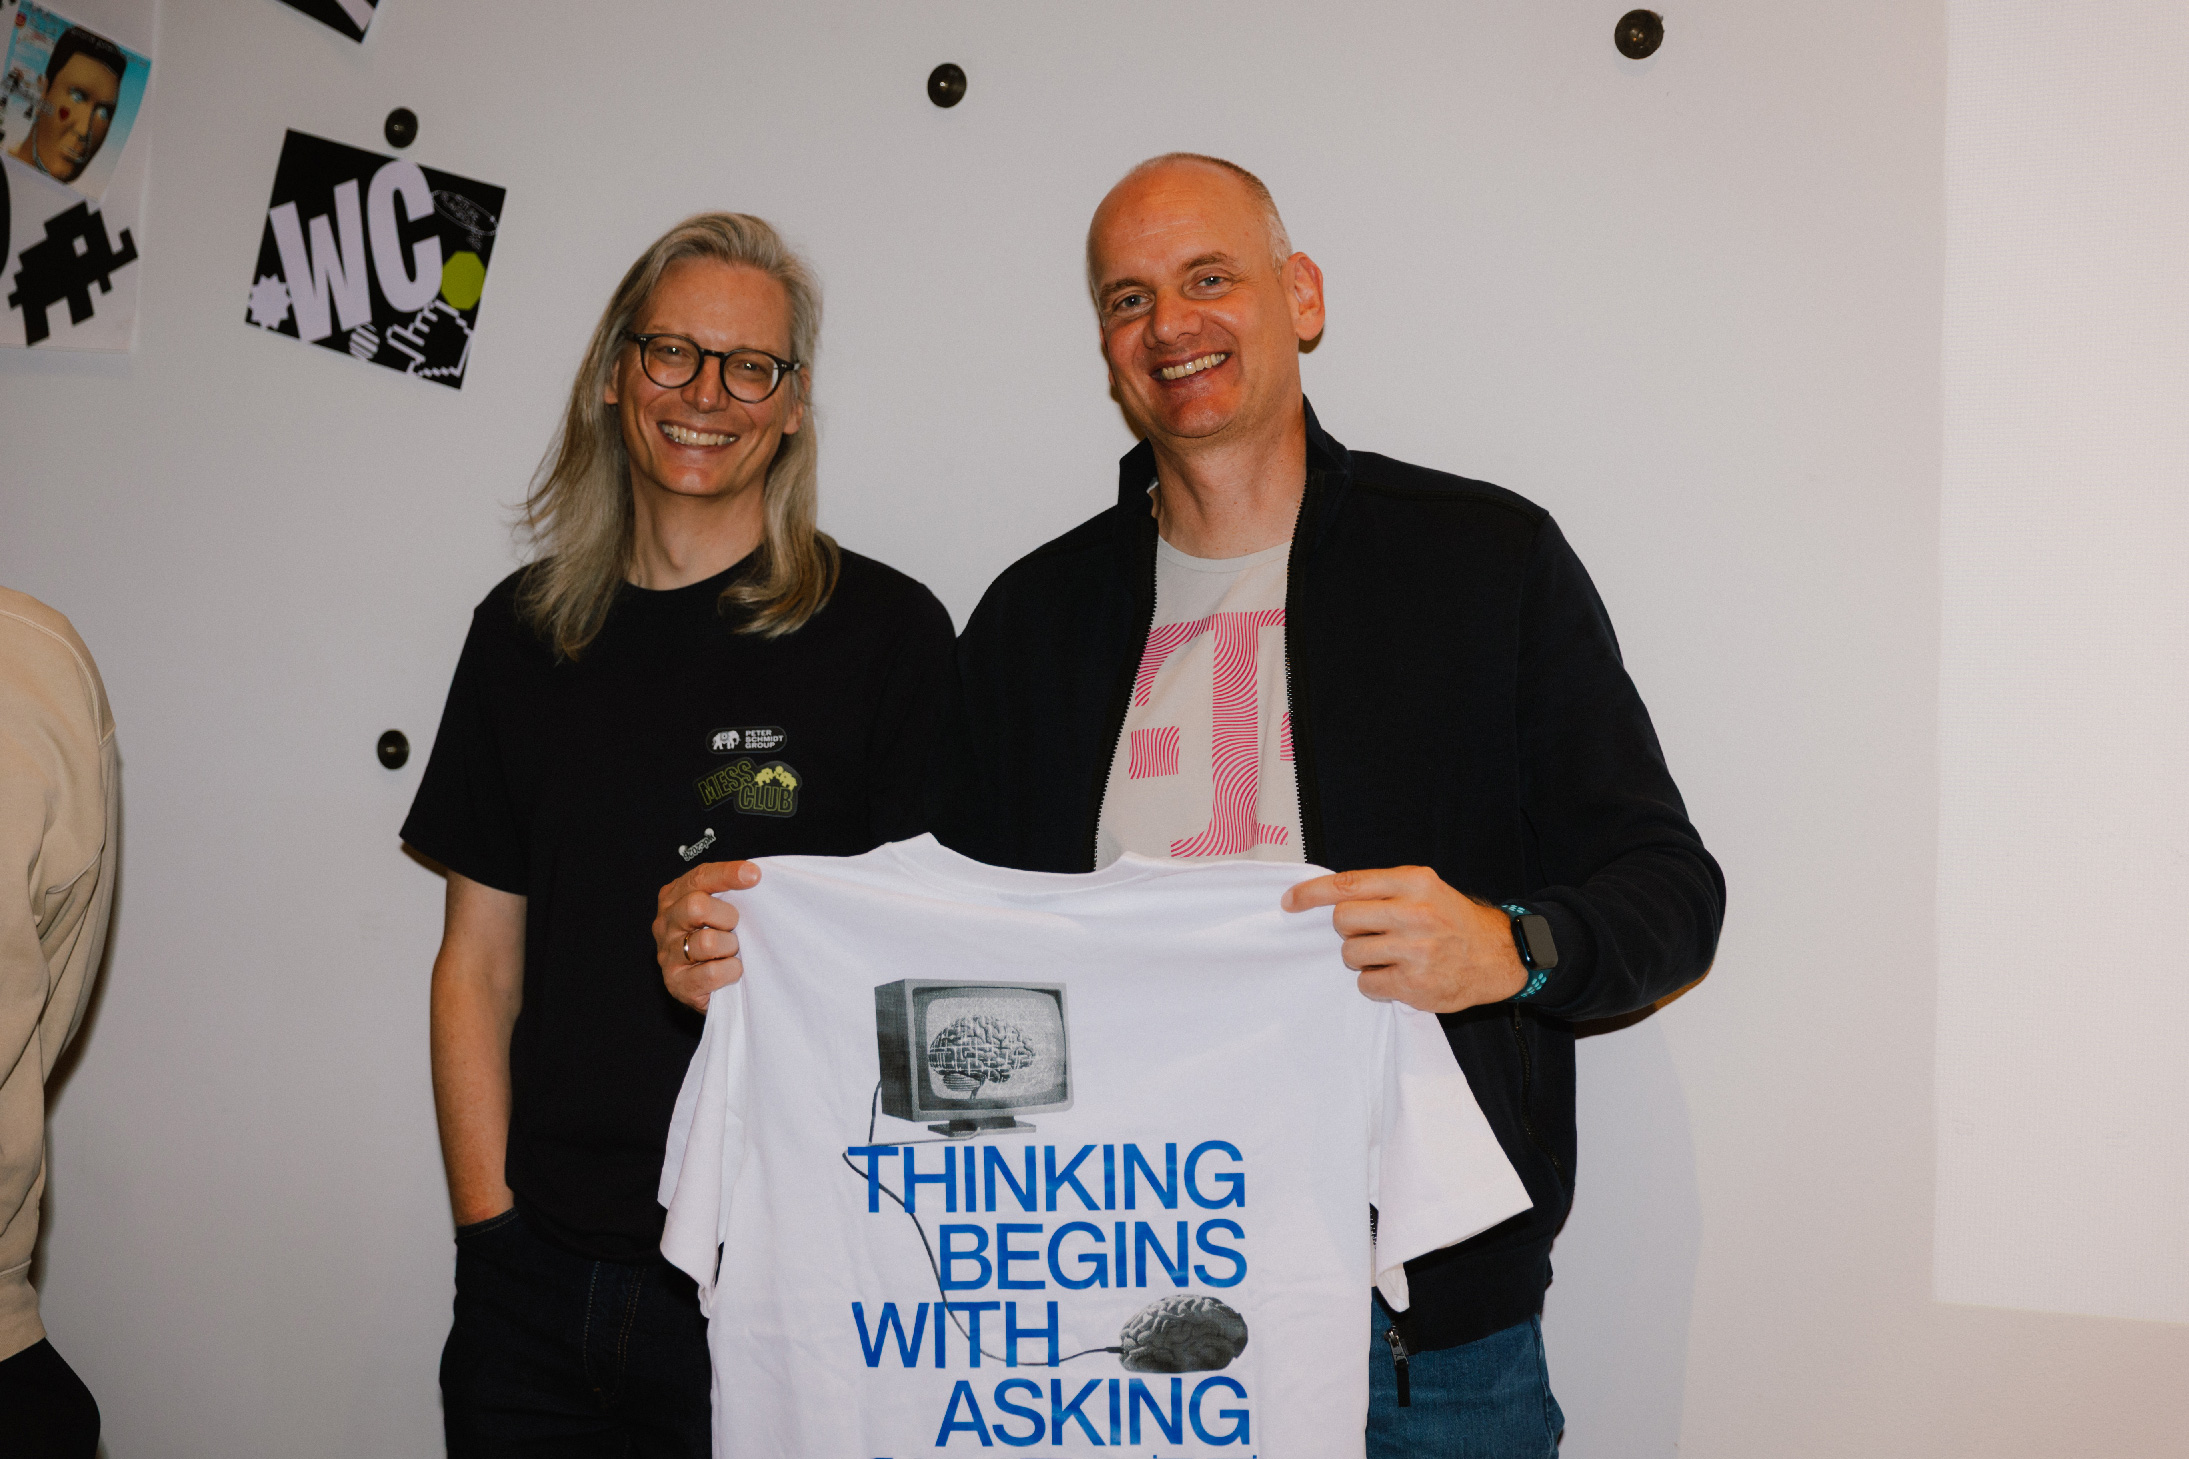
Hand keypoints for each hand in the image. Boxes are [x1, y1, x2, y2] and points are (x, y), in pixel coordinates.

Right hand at [654, 860, 760, 1011]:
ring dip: (731, 947)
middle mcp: (665, 923)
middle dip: (728, 916)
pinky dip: (730, 971)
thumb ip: (729, 890)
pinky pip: (712, 973)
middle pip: (697, 906)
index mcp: (674, 897)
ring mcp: (667, 954)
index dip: (728, 874)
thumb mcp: (719, 908)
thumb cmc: (717, 939)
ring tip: (731, 951)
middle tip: (735, 928)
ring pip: (708, 942)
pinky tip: (730, 970)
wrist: (707, 986)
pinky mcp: (677, 983)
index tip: (754, 875)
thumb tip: (753, 874)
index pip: (700, 877)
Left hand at [1281, 866, 1527, 1013]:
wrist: (1498, 955)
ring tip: (1390, 956)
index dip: (1311, 893)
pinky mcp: (1414, 985)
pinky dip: (1375, 982)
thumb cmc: (1452, 921)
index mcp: (1413, 883)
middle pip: (1343, 919)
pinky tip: (1399, 976)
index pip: (1347, 884)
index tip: (1290, 901)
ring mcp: (1414, 951)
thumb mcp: (1424, 889)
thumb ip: (1382, 889)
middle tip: (1372, 934)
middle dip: (1348, 929)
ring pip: (1350, 953)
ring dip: (1361, 958)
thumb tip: (1326, 896)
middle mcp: (1414, 913)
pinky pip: (1366, 983)